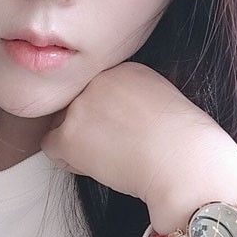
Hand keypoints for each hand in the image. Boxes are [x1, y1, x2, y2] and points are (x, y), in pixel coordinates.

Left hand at [39, 61, 236, 211]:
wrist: (185, 164)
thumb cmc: (183, 146)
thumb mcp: (161, 101)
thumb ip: (130, 98)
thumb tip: (110, 116)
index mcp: (123, 69)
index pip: (96, 91)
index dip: (107, 117)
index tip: (129, 133)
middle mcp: (99, 80)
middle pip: (76, 107)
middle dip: (90, 130)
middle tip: (119, 149)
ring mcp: (81, 106)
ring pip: (62, 126)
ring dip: (80, 146)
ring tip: (113, 158)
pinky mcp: (70, 134)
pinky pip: (52, 147)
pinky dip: (70, 162)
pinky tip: (99, 167)